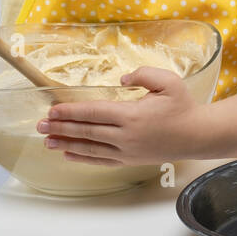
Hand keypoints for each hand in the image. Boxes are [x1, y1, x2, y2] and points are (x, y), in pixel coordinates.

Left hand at [37, 67, 201, 165]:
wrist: (197, 135)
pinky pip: (101, 161)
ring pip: (89, 148)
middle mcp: (125, 136)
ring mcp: (127, 151)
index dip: (70, 111)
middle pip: (86, 131)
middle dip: (61, 128)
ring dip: (66, 144)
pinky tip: (69, 155)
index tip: (52, 110)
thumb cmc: (184, 106)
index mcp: (132, 115)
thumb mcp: (169, 82)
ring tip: (47, 140)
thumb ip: (144, 74)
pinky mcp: (130, 160)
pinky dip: (82, 158)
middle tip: (40, 125)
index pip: (93, 112)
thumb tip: (122, 79)